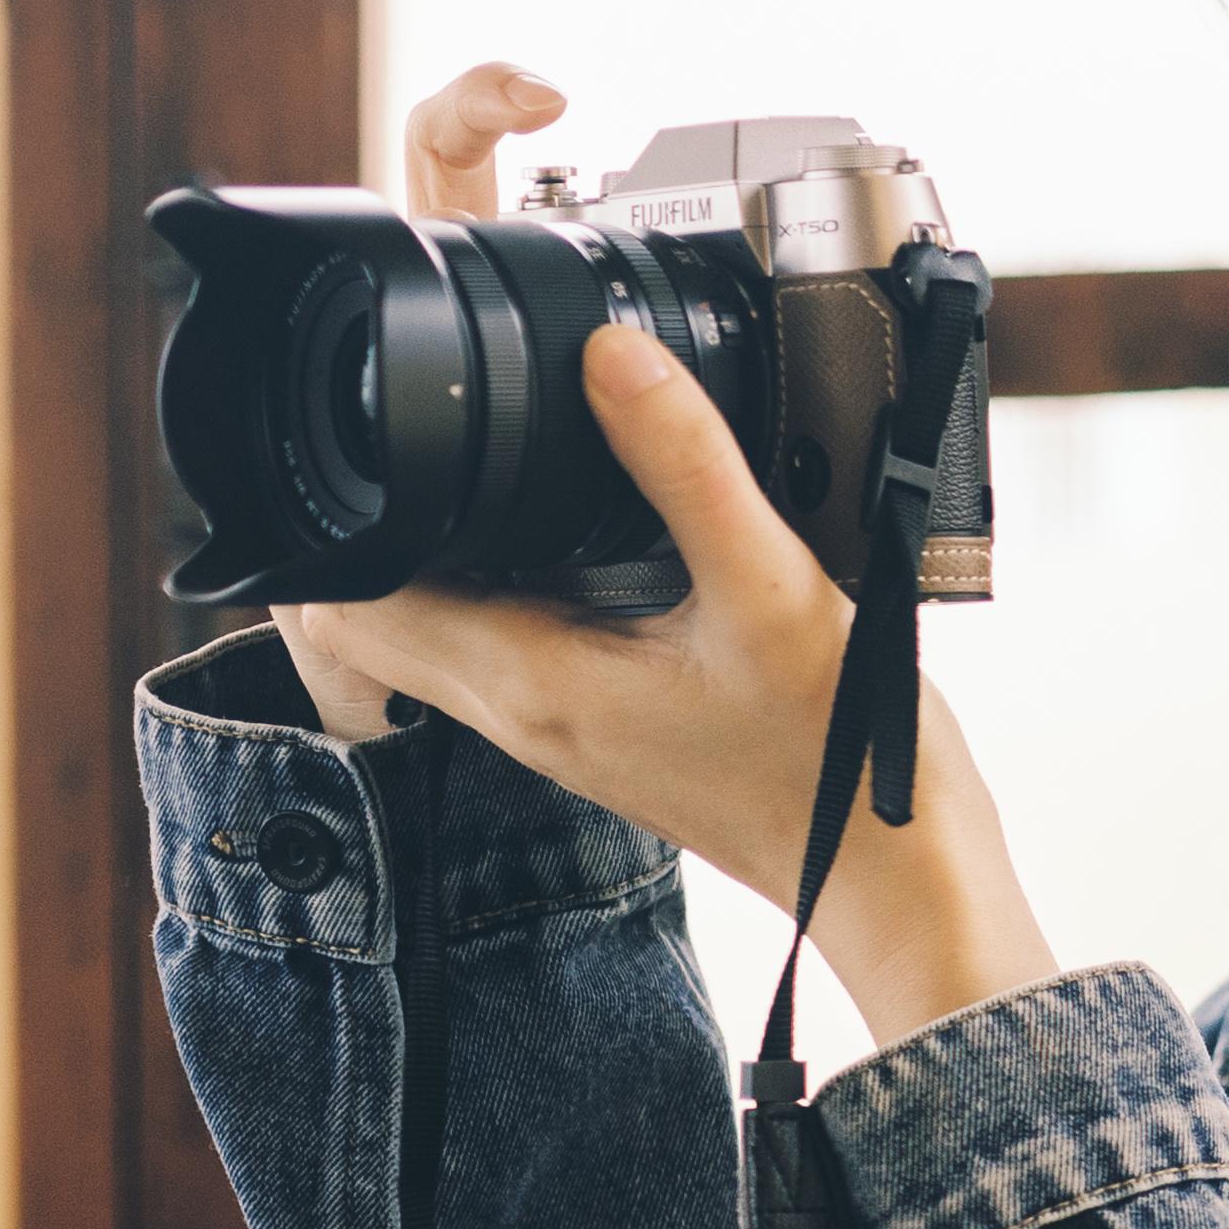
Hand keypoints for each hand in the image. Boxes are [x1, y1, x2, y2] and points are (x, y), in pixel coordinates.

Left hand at [275, 70, 1059, 1052]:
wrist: (896, 877)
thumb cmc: (838, 759)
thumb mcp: (774, 590)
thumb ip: (691, 465)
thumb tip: (612, 351)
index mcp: (527, 680)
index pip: (341, 602)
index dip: (332, 511)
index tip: (369, 427)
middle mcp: (518, 711)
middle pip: (362, 614)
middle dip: (362, 520)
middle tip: (411, 427)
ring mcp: (555, 726)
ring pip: (425, 630)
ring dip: (426, 551)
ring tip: (480, 468)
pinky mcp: (599, 726)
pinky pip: (497, 645)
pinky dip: (494, 584)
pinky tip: (568, 537)